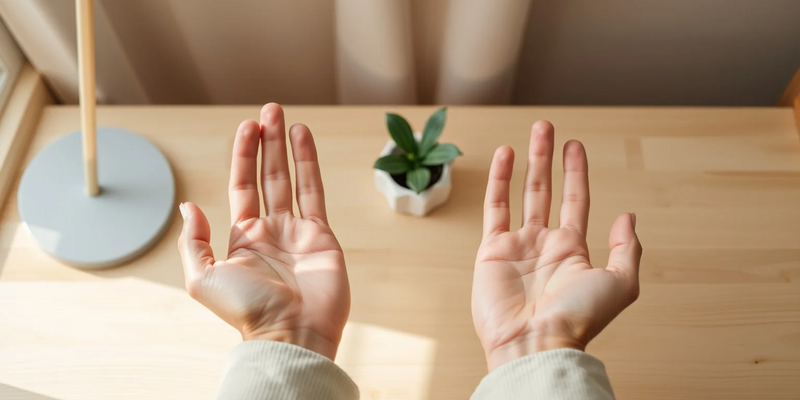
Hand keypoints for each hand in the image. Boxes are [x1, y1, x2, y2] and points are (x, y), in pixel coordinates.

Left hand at [178, 103, 348, 359]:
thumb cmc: (247, 310)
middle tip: (268, 111)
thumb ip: (193, 241)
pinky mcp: (322, 234)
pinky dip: (309, 163)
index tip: (247, 127)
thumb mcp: (203, 277)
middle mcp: (270, 230)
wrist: (291, 332)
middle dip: (266, 143)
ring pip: (291, 178)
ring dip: (287, 147)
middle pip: (267, 176)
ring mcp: (298, 231)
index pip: (241, 186)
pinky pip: (314, 191)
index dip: (243, 155)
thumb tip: (189, 206)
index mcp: (243, 238)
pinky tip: (304, 138)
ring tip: (283, 116)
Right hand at [472, 121, 641, 370]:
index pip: (576, 201)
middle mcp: (544, 244)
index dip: (576, 172)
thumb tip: (627, 216)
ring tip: (530, 133)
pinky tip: (505, 156)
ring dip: (527, 162)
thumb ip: (626, 249)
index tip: (574, 145)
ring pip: (522, 193)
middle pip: (547, 190)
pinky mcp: (492, 250)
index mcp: (573, 251)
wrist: (536, 341)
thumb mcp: (620, 283)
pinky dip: (499, 181)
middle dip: (548, 158)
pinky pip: (495, 208)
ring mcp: (517, 245)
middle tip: (547, 127)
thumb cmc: (578, 317)